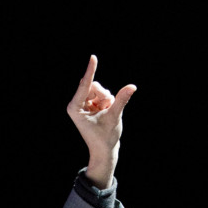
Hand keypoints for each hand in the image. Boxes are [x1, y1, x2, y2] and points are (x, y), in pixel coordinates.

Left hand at [67, 55, 135, 188]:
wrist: (104, 150)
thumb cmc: (105, 137)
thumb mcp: (114, 117)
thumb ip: (121, 100)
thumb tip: (132, 87)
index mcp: (75, 108)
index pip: (85, 85)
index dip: (91, 71)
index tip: (93, 57)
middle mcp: (76, 104)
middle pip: (93, 85)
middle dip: (104, 94)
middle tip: (107, 108)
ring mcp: (82, 104)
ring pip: (98, 88)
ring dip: (107, 98)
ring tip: (106, 112)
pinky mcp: (89, 104)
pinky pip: (101, 93)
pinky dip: (107, 100)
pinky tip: (105, 111)